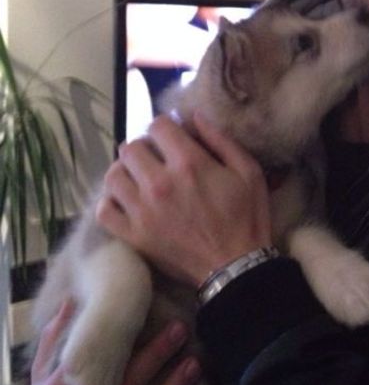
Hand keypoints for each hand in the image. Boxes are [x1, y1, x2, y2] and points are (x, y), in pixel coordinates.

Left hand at [96, 113, 271, 287]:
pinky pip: (104, 210)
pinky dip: (110, 202)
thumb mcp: (248, 171)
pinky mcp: (133, 236)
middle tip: (157, 159)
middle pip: (131, 147)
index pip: (158, 125)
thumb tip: (194, 116)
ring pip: (113, 175)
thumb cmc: (247, 218)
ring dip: (126, 172)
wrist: (236, 268)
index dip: (166, 127)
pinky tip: (126, 201)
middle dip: (145, 147)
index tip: (174, 138)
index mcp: (189, 163)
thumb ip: (220, 140)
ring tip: (140, 179)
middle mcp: (159, 183)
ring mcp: (142, 211)